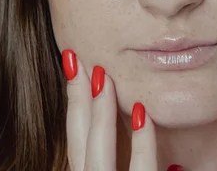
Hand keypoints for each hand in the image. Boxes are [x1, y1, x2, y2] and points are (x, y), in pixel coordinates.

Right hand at [62, 53, 157, 169]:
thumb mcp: (138, 167)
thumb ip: (134, 154)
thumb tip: (143, 116)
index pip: (77, 139)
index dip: (74, 102)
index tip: (73, 63)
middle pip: (78, 141)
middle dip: (77, 99)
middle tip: (74, 57)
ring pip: (98, 154)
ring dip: (100, 114)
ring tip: (102, 77)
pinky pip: (141, 170)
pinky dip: (142, 145)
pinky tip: (143, 115)